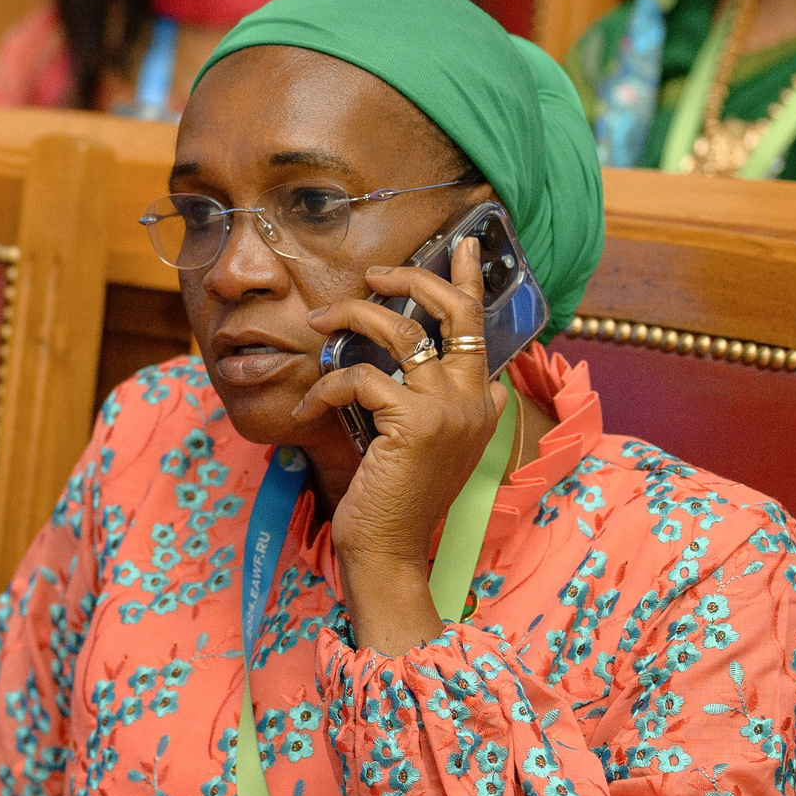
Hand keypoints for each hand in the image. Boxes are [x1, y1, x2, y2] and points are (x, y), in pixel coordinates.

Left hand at [293, 237, 509, 652]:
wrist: (388, 550)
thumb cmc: (395, 497)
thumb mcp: (423, 442)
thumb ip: (430, 401)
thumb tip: (420, 361)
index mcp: (483, 401)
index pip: (480, 326)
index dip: (467, 281)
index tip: (463, 244)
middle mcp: (477, 400)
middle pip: (454, 312)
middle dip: (413, 279)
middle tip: (374, 274)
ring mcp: (450, 410)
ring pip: (402, 332)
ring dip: (353, 318)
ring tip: (318, 323)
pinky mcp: (414, 423)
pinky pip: (362, 378)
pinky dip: (329, 385)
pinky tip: (311, 404)